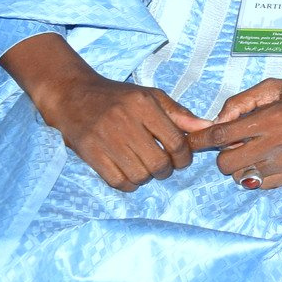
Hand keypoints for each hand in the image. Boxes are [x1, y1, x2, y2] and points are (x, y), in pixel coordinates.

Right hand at [0, 32, 208, 191]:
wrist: (74, 96)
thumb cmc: (119, 97)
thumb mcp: (151, 96)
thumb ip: (180, 114)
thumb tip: (207, 128)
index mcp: (144, 105)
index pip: (176, 141)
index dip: (185, 156)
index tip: (182, 158)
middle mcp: (125, 121)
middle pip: (159, 162)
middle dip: (167, 169)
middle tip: (164, 165)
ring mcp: (105, 139)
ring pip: (140, 175)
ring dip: (148, 177)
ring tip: (146, 167)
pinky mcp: (90, 154)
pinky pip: (117, 182)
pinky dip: (129, 184)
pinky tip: (130, 173)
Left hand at [187, 77, 281, 189]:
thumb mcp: (275, 87)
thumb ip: (241, 102)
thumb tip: (217, 122)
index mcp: (272, 117)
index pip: (223, 135)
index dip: (203, 139)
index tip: (193, 142)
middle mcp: (279, 143)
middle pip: (227, 163)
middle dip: (225, 153)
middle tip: (238, 143)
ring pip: (243, 177)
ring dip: (243, 165)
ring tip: (258, 150)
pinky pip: (261, 185)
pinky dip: (258, 174)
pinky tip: (269, 160)